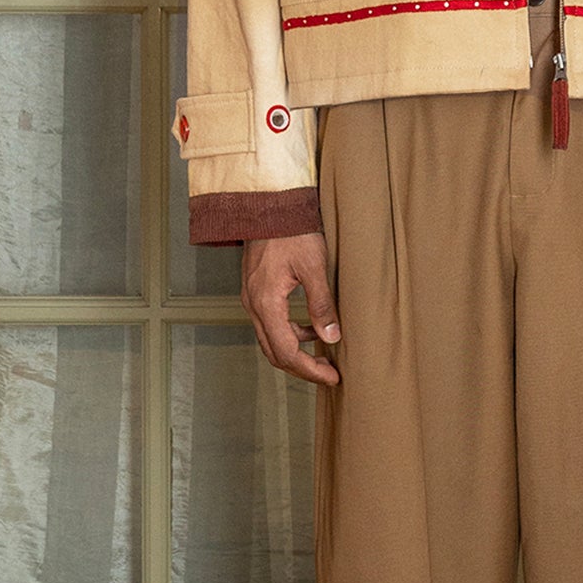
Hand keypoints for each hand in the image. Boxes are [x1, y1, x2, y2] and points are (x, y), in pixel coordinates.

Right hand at [242, 231, 341, 387]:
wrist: (268, 205)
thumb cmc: (291, 230)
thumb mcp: (314, 267)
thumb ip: (321, 305)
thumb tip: (331, 338)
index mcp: (266, 302)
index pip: (286, 351)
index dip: (310, 370)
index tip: (332, 376)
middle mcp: (253, 305)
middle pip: (274, 352)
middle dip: (302, 367)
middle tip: (329, 373)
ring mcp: (250, 299)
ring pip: (270, 340)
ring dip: (295, 352)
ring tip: (322, 355)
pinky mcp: (255, 292)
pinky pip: (269, 324)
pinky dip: (289, 334)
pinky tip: (309, 328)